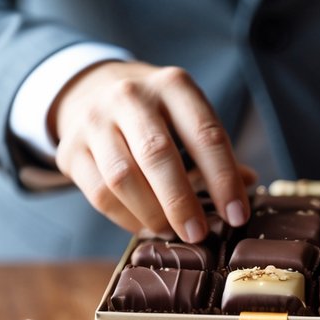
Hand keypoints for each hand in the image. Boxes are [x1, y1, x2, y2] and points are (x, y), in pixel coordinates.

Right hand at [51, 61, 253, 241]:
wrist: (91, 89)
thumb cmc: (155, 112)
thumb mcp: (187, 115)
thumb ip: (215, 150)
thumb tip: (249, 182)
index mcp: (172, 85)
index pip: (205, 134)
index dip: (224, 179)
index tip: (237, 215)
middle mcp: (130, 96)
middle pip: (158, 155)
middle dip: (182, 202)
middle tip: (200, 234)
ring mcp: (95, 121)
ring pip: (123, 178)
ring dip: (152, 214)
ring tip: (172, 232)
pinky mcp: (71, 149)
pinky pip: (99, 194)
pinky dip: (126, 218)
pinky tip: (146, 226)